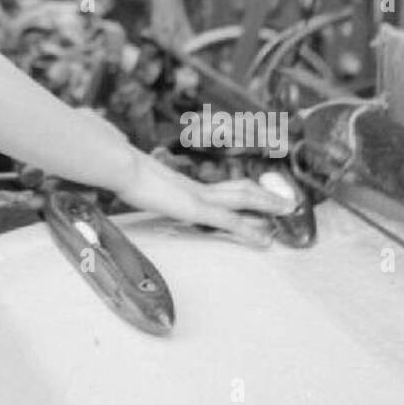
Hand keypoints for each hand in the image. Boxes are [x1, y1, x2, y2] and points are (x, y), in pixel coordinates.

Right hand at [116, 150, 296, 247]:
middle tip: (286, 202)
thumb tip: (118, 166)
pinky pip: (230, 221)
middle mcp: (193, 186)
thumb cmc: (115, 167)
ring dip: (267, 204)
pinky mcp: (196, 208)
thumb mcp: (124, 175)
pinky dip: (249, 231)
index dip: (238, 191)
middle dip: (263, 195)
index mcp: (178, 182)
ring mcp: (196, 196)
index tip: (254, 196)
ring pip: (242, 198)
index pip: (216, 188)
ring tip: (288, 210)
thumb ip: (128, 172)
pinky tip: (264, 241)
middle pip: (236, 188)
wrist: (117, 163)